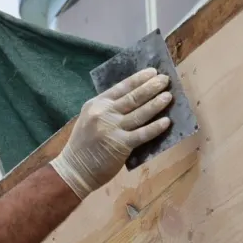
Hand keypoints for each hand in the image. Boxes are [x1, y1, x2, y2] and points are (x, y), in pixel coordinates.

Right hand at [49, 67, 173, 198]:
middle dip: (151, 87)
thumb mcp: (90, 119)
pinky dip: (155, 127)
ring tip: (168, 96)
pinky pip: (142, 134)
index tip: (153, 72)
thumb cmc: (84, 145)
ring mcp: (112, 128)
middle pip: (133, 97)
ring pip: (140, 113)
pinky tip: (166, 122)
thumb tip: (134, 99)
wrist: (74, 169)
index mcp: (96, 104)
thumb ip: (108, 109)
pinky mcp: (121, 144)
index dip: (139, 79)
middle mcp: (104, 113)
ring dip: (156, 103)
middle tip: (165, 80)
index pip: (121, 87)